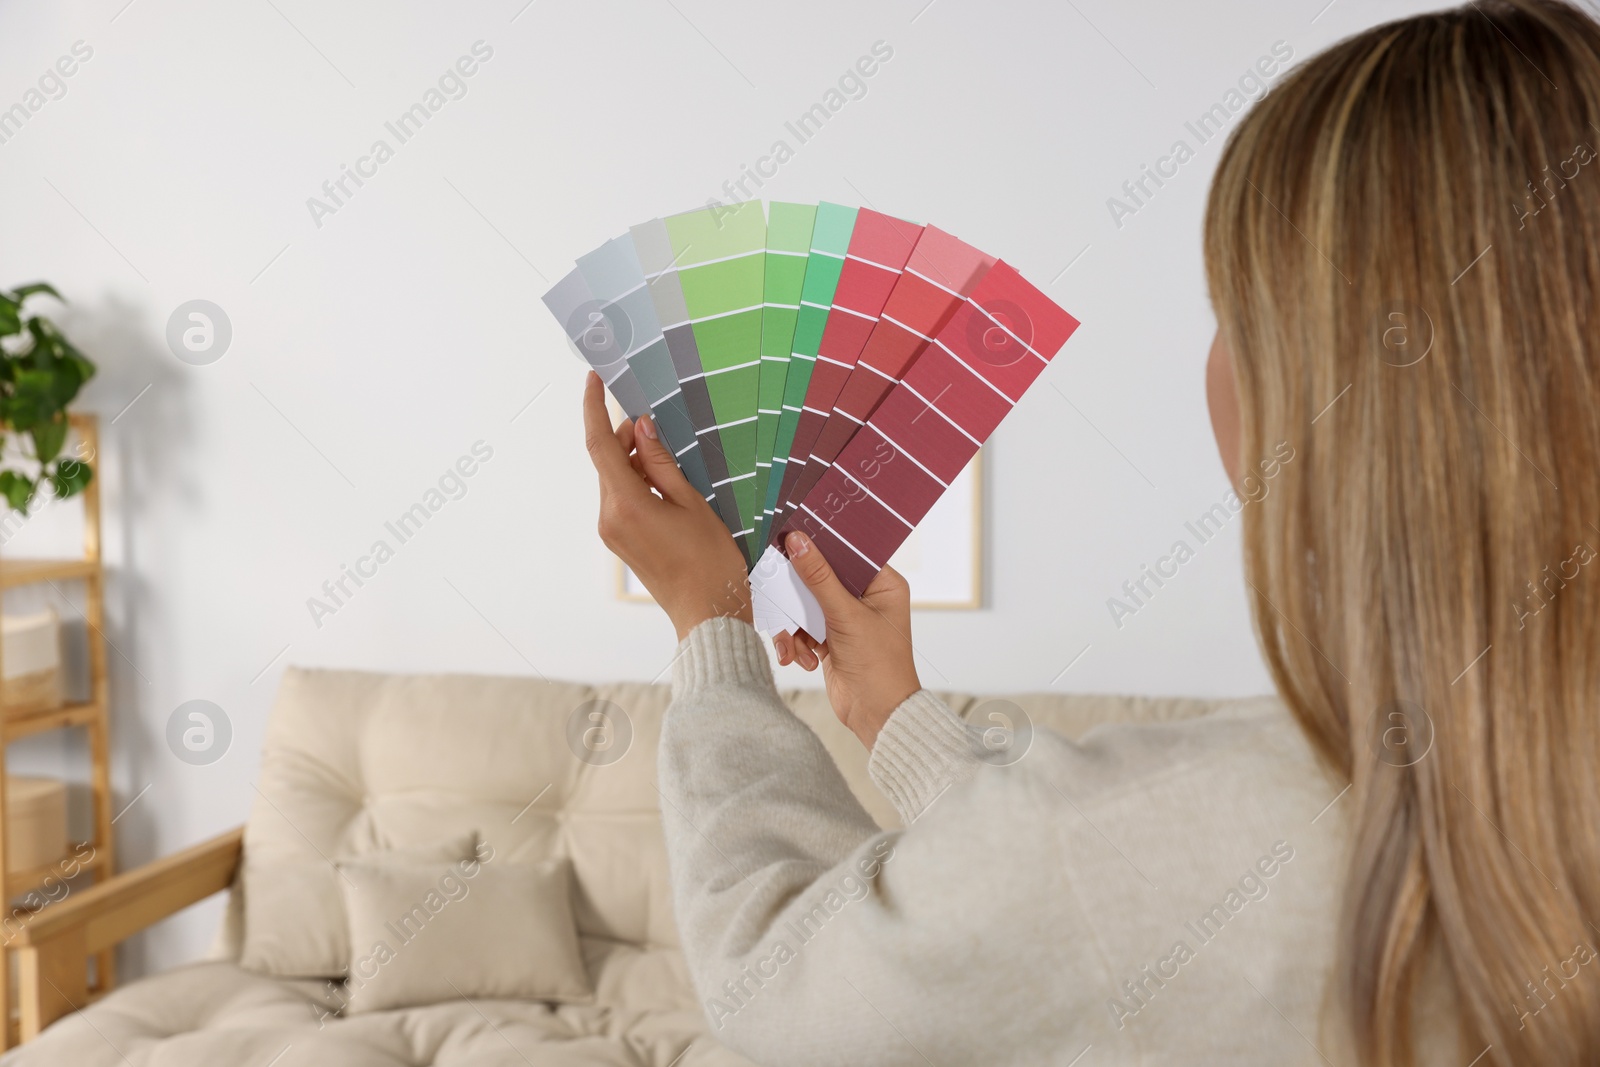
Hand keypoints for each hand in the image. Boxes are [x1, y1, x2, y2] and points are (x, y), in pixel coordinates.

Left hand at [581, 373, 751, 639]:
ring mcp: (611, 531)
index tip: (594, 379)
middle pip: (608, 461)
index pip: (599, 445)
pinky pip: (621, 498)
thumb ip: (662, 462)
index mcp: (625, 504)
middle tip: (660, 429)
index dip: (594, 408)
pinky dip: (638, 483)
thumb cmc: (710, 560)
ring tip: (673, 466)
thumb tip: (642, 428)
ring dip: (636, 462)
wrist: (708, 612)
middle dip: (628, 438)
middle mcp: (609, 517)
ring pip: (615, 479)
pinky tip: (667, 487)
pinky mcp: (619, 540)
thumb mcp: (692, 502)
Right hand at [773, 532, 920, 747]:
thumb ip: (818, 577)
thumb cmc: (878, 665)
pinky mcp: (830, 638)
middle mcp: (865, 597)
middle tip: (779, 592)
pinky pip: (802, 629)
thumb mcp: (845, 615)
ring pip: (805, 605)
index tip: (791, 537)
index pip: (847, 552)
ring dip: (794, 626)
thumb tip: (798, 540)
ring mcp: (846, 619)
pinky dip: (796, 643)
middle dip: (798, 595)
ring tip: (795, 645)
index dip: (819, 545)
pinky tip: (802, 660)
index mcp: (883, 584)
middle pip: (820, 578)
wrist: (876, 716)